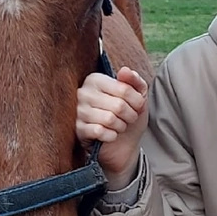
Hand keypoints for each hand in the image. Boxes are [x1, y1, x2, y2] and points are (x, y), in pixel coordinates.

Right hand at [75, 66, 148, 186]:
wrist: (122, 144)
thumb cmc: (127, 115)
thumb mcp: (138, 95)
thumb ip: (135, 80)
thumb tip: (124, 70)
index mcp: (96, 80)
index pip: (125, 89)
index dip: (138, 102)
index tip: (137, 106)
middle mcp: (84, 93)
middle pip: (118, 105)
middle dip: (130, 116)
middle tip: (129, 118)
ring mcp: (79, 111)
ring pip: (110, 119)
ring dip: (121, 126)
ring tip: (119, 126)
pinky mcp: (78, 129)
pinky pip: (100, 131)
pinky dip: (111, 136)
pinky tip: (110, 134)